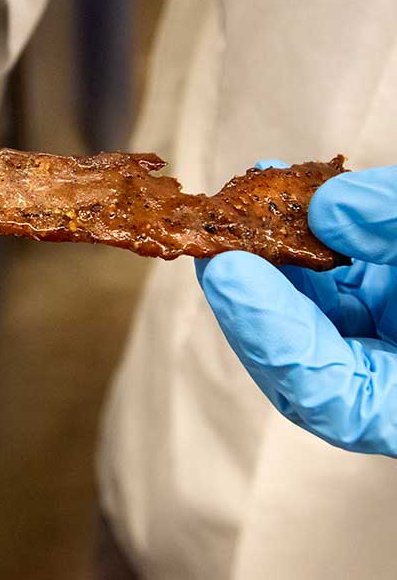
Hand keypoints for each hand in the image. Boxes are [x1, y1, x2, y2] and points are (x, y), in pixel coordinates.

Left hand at [197, 161, 396, 455]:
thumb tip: (327, 209)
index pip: (334, 398)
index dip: (272, 339)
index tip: (226, 272)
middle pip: (303, 363)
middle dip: (252, 300)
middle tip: (212, 242)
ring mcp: (389, 341)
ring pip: (308, 316)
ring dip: (268, 262)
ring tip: (244, 202)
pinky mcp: (382, 301)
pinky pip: (329, 280)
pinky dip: (301, 241)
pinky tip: (283, 193)